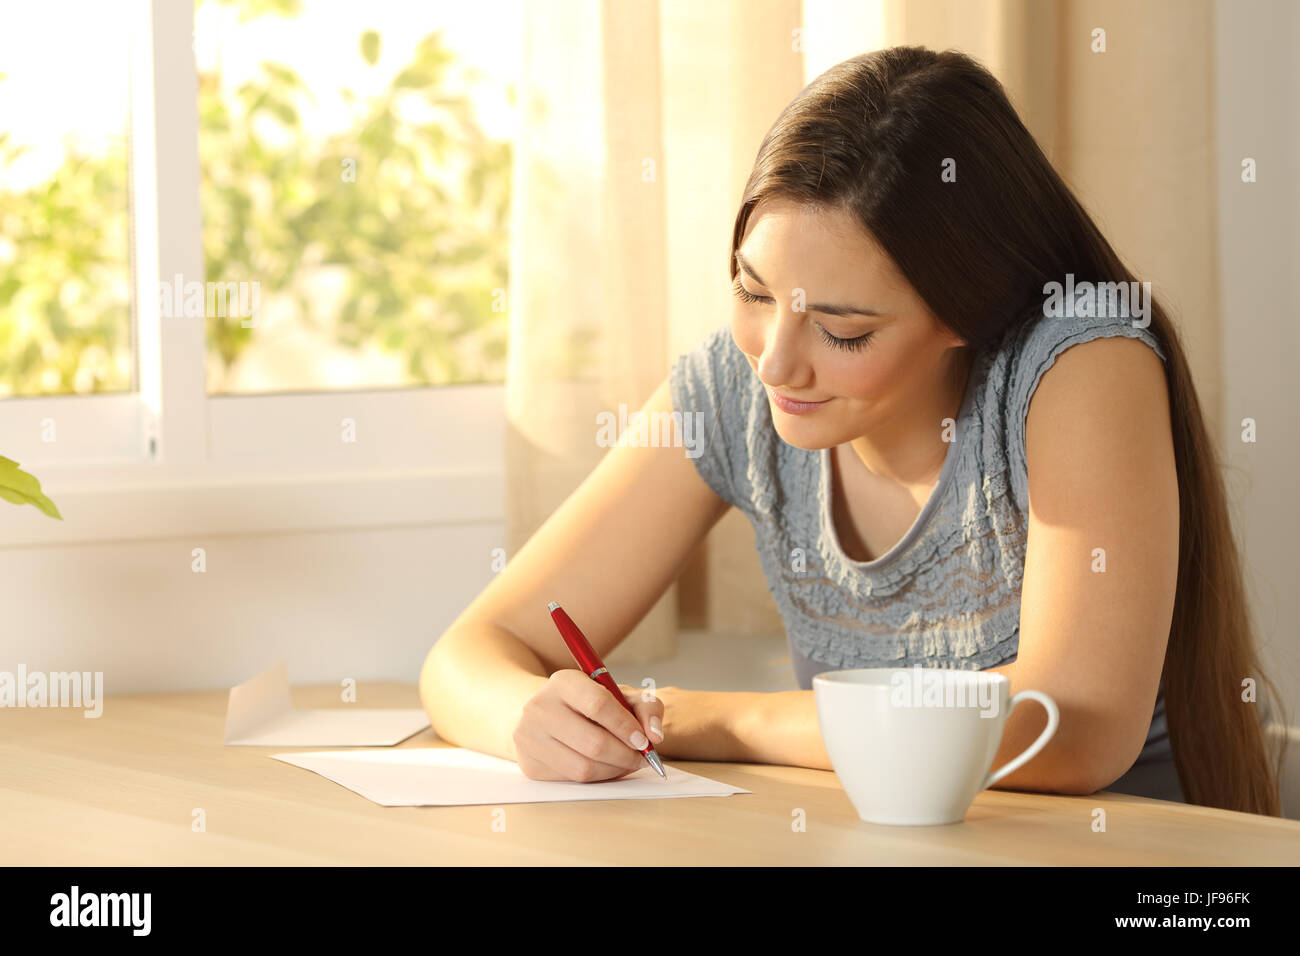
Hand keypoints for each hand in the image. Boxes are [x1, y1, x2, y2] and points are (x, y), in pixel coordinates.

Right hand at [512, 669, 665, 781]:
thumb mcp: (618, 694)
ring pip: (583, 768)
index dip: (626, 726)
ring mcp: (530, 738)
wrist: (544, 714)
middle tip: (641, 758)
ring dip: (614, 771)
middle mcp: (540, 708)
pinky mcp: (530, 765)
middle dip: (625, 755)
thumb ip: (645, 707)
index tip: (644, 741)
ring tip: (626, 763)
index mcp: (564, 682)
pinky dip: (597, 778)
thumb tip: (655, 736)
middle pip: (593, 743)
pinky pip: (573, 781)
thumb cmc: (588, 704)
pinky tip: (606, 767)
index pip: (598, 705)